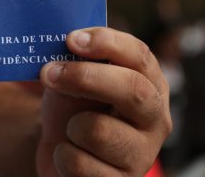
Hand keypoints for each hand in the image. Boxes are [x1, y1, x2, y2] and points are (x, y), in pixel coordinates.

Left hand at [36, 27, 171, 175]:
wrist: (63, 152)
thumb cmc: (75, 107)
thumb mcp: (77, 78)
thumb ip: (81, 60)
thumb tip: (70, 43)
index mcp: (151, 84)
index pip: (140, 56)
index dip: (107, 44)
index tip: (72, 39)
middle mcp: (156, 119)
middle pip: (132, 90)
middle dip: (85, 77)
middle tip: (49, 72)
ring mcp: (142, 155)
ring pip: (97, 130)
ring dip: (69, 126)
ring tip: (70, 130)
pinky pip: (80, 164)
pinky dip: (62, 155)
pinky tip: (69, 155)